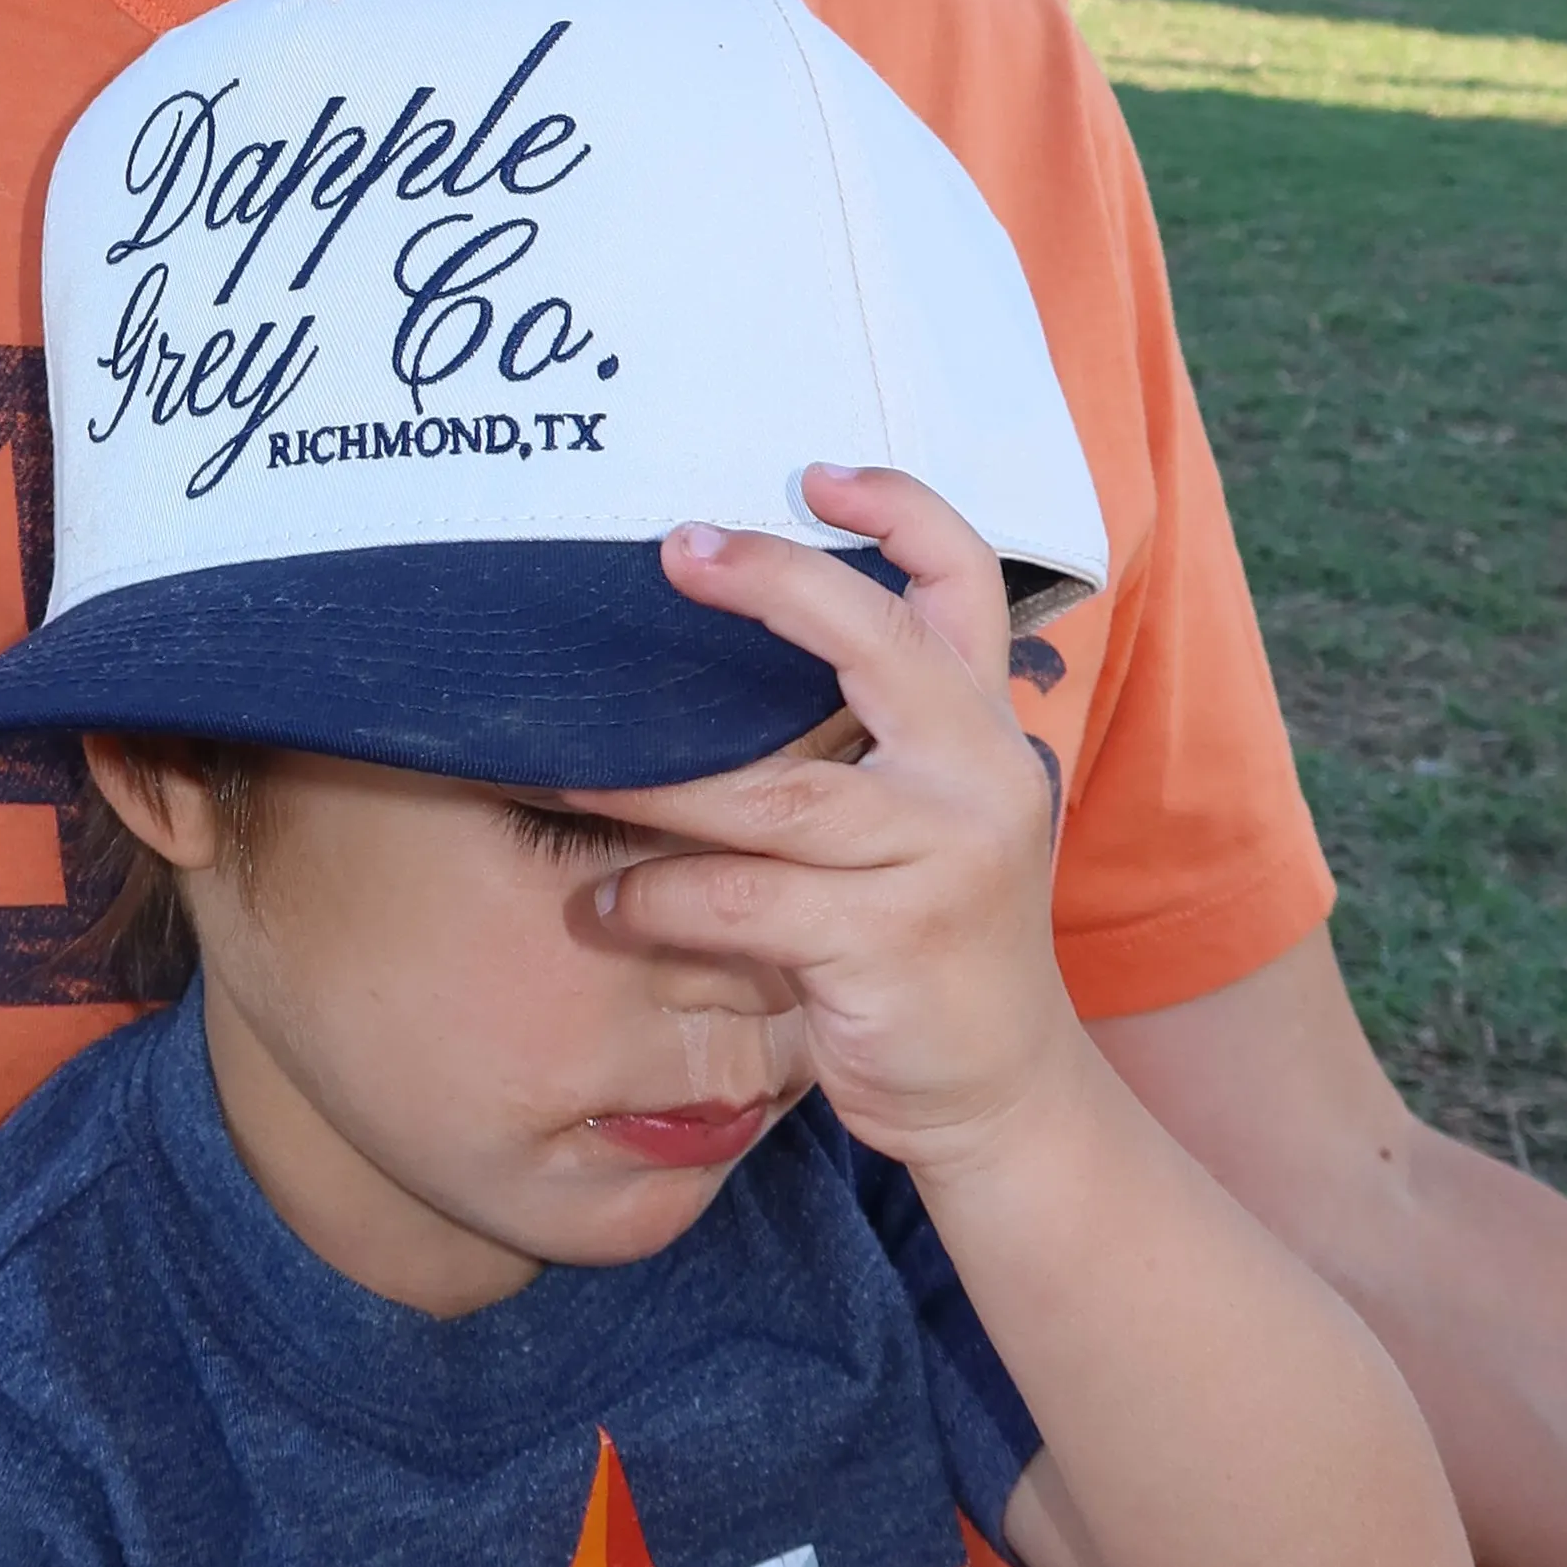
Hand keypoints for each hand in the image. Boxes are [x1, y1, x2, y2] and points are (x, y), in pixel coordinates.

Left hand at [581, 465, 1076, 1183]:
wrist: (1003, 1093)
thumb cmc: (935, 934)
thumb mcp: (937, 814)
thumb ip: (875, 735)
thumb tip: (723, 649)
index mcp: (985, 724)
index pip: (965, 579)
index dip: (898, 510)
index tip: (812, 473)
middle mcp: (980, 773)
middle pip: (877, 643)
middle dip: (771, 584)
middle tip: (671, 551)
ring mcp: (941, 860)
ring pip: (774, 793)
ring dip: (651, 782)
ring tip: (563, 770)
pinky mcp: (889, 946)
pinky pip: (744, 901)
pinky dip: (659, 898)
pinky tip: (606, 906)